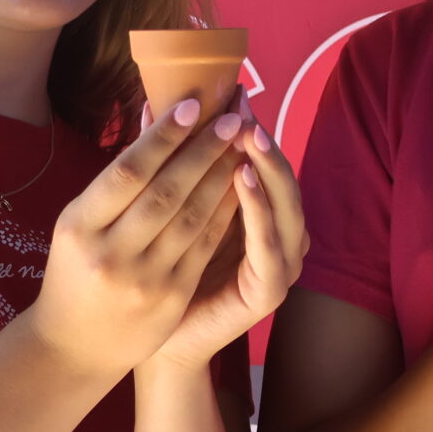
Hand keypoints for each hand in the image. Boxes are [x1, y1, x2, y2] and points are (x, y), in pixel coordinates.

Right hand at [31, 97, 248, 374]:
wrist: (73, 347)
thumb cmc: (76, 271)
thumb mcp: (78, 224)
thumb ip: (115, 179)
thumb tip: (152, 115)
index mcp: (78, 226)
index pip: (127, 171)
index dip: (163, 137)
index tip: (193, 105)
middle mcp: (109, 253)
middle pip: (165, 191)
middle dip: (204, 150)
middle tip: (232, 116)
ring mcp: (142, 279)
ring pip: (191, 218)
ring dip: (222, 176)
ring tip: (242, 143)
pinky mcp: (170, 299)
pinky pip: (205, 247)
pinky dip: (226, 212)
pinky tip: (242, 185)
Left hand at [156, 104, 307, 367]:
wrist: (154, 343)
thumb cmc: (156, 275)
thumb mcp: (164, 212)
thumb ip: (166, 165)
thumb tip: (147, 104)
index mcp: (259, 218)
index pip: (260, 163)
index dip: (245, 126)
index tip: (229, 88)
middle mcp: (279, 237)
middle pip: (280, 180)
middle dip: (260, 140)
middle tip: (243, 105)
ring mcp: (281, 265)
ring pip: (285, 207)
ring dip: (268, 168)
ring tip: (249, 134)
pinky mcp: (270, 292)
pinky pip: (270, 245)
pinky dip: (260, 211)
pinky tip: (244, 179)